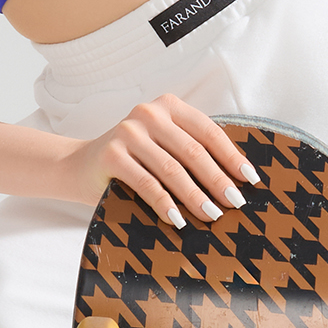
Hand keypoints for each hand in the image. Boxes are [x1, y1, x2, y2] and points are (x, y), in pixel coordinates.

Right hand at [60, 94, 260, 225]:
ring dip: (195, 196)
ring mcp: (128, 132)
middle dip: (218, 180)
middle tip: (235, 203)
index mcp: (168, 106)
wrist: (77, 166)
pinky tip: (179, 220)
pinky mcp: (112, 154)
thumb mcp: (162, 147)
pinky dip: (165, 204)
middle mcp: (148, 113)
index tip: (250, 180)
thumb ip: (190, 154)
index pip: (208, 132)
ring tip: (212, 216)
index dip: (231, 156)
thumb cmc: (131, 161)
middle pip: (193, 151)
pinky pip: (147, 183)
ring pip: (172, 169)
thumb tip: (234, 183)